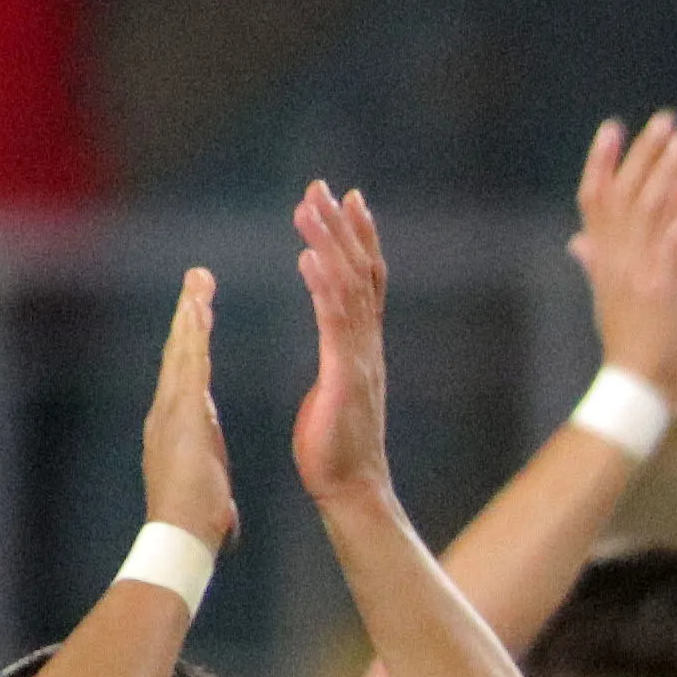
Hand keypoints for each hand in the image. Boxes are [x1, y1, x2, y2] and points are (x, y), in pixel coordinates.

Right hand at [139, 264, 235, 550]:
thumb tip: (217, 496)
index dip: (193, 343)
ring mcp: (170, 410)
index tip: (201, 315)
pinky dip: (194, 338)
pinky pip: (189, 366)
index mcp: (178, 425)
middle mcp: (167, 411)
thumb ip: (210, 481)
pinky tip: (200, 313)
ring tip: (199, 282)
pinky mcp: (181, 414)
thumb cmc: (196, 521)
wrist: (181, 535)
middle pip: (178, 352)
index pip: (186, 373)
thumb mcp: (209, 492)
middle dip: (188, 314)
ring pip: (181, 351)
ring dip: (189, 315)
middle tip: (198, 278)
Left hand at [290, 186, 394, 513]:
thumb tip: (339, 340)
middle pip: (362, 274)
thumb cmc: (337, 450)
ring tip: (311, 208)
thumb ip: (340, 360)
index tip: (350, 201)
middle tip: (326, 186)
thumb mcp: (338, 392)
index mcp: (362, 349)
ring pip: (348, 289)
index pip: (366, 282)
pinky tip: (309, 257)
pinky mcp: (344, 376)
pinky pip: (335, 323)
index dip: (360, 240)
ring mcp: (359, 360)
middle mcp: (368, 346)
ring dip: (330, 245)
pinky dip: (324, 286)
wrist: (351, 489)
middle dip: (344, 228)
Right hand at [570, 111, 676, 403]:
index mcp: (602, 259)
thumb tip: (578, 241)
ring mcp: (638, 271)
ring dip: (669, 169)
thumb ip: (597, 265)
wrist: (636, 390)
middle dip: (644, 152)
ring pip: (650, 207)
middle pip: (625, 191)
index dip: (601, 160)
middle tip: (666, 119)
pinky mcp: (665, 288)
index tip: (612, 127)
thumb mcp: (606, 300)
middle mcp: (615, 258)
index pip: (594, 198)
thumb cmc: (628, 350)